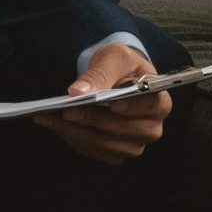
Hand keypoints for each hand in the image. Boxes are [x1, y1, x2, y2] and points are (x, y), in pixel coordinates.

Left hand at [34, 41, 172, 163]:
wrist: (117, 77)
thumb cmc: (122, 66)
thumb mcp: (114, 58)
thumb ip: (100, 73)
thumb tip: (78, 92)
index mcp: (160, 103)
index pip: (149, 108)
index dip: (129, 108)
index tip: (107, 103)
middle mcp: (151, 128)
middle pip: (124, 130)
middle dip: (93, 120)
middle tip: (67, 110)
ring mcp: (134, 145)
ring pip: (105, 144)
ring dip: (76, 132)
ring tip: (52, 117)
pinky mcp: (115, 153)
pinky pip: (93, 151)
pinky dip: (72, 138)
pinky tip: (54, 124)